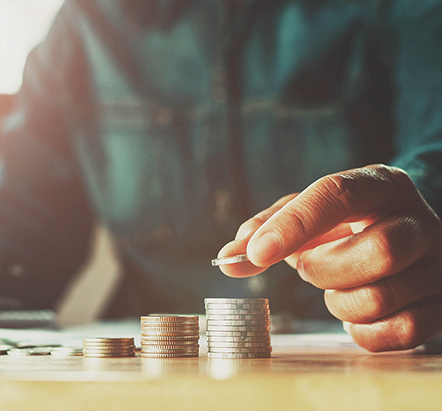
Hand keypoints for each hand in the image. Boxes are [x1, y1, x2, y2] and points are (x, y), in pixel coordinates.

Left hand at [218, 164, 441, 351]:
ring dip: (338, 302)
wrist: (405, 232)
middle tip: (310, 267)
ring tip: (335, 287)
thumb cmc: (347, 223)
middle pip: (377, 252)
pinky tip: (355, 313)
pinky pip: (400, 332)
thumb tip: (228, 259)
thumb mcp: (307, 212)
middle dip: (324, 270)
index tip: (258, 252)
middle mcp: (418, 220)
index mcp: (380, 185)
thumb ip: (266, 229)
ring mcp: (437, 265)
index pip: (339, 195)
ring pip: (381, 298)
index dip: (295, 225)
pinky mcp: (441, 305)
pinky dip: (363, 330)